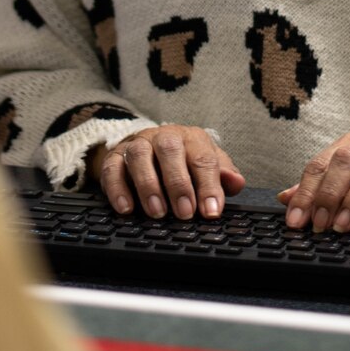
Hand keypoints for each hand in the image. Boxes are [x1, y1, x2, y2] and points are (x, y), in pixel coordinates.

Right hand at [92, 125, 244, 219]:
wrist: (148, 147)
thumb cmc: (184, 161)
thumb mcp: (206, 165)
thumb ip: (223, 174)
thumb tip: (236, 182)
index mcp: (192, 138)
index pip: (204, 158)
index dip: (209, 186)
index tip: (211, 211)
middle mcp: (164, 137)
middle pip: (170, 151)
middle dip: (178, 184)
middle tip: (184, 213)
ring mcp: (138, 144)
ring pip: (140, 156)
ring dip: (149, 186)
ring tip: (157, 212)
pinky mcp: (115, 156)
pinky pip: (112, 168)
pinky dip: (118, 189)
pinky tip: (127, 208)